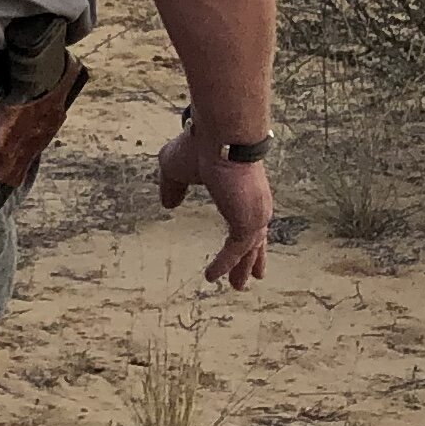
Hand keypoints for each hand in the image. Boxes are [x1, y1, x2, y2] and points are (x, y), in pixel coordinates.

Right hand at [156, 123, 273, 288]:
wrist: (219, 138)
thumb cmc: (198, 146)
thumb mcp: (175, 168)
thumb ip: (172, 187)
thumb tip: (168, 205)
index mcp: (240, 190)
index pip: (246, 217)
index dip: (244, 234)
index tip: (241, 248)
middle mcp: (253, 203)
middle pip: (256, 237)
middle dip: (252, 258)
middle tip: (251, 277)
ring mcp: (254, 213)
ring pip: (250, 248)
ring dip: (242, 267)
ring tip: (237, 286)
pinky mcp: (249, 222)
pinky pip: (236, 250)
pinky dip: (224, 264)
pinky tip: (210, 277)